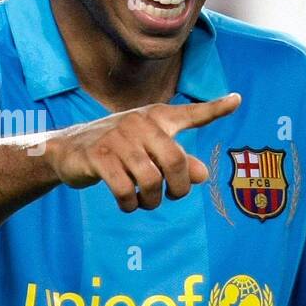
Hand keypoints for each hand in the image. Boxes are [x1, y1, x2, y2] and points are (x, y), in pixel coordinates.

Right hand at [43, 92, 240, 211]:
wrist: (67, 149)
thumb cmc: (118, 150)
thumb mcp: (149, 153)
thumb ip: (179, 163)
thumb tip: (203, 175)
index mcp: (157, 119)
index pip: (191, 114)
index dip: (215, 108)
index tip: (238, 101)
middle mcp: (140, 123)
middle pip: (176, 161)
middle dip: (178, 188)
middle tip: (172, 197)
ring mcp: (117, 139)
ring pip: (150, 180)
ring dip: (151, 201)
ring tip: (145, 202)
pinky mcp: (98, 157)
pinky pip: (124, 190)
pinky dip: (129, 204)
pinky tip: (127, 203)